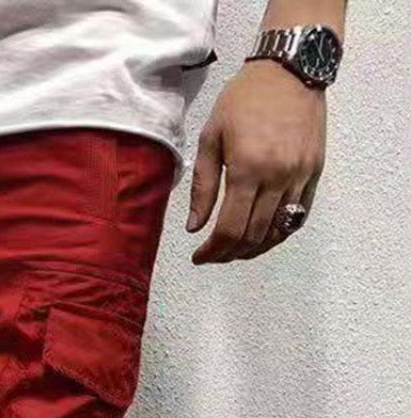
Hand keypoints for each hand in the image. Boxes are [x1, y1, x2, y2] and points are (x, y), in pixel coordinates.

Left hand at [188, 61, 326, 264]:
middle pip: (253, 236)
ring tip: (234, 249)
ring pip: (277, 232)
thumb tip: (195, 226)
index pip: (230, 229)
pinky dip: (278, 233)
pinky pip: (297, 217)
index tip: (200, 257)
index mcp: (248, 169)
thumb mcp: (211, 137)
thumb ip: (203, 186)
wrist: (290, 69)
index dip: (213, 251)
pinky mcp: (314, 173)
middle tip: (214, 254)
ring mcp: (300, 177)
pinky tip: (262, 235)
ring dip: (254, 248)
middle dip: (230, 254)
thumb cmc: (245, 98)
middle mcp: (277, 177)